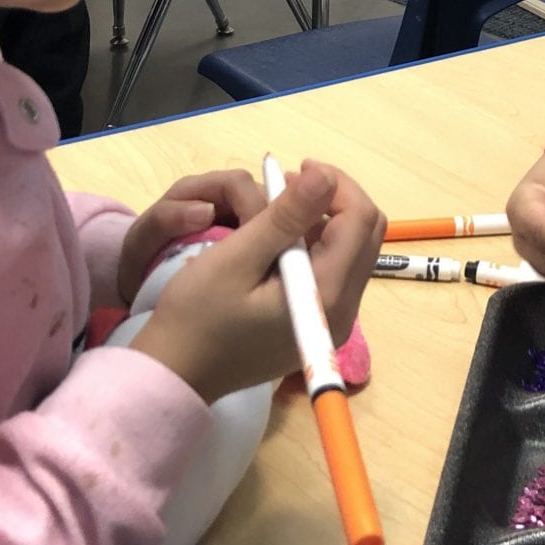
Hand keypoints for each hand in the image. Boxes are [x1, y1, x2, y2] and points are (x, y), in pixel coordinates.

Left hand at [116, 169, 267, 306]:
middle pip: (267, 197)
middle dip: (277, 225)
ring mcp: (242, 216)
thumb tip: (208, 211)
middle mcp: (227, 197)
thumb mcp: (143, 239)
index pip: (240, 185)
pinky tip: (278, 274)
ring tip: (276, 270)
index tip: (257, 242)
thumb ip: (167, 219)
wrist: (141, 275)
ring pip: (278, 217)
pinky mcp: (253, 238)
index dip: (253, 208)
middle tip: (273, 261)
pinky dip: (280, 251)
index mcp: (201, 188)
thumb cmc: (142, 253)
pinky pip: (275, 238)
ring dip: (282, 240)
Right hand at [128, 159, 384, 403]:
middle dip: (334, 198)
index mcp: (327, 294)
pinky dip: (317, 243)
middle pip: (367, 232)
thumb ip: (284, 217)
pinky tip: (280, 238)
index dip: (334, 184)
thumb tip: (323, 175)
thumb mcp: (235, 259)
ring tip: (280, 207)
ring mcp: (334, 320)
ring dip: (326, 218)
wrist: (177, 375)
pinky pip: (336, 268)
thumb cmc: (197, 317)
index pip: (360, 219)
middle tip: (288, 185)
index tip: (295, 169)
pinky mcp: (319, 323)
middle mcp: (344, 310)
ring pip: (354, 248)